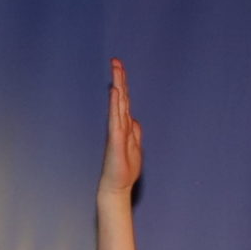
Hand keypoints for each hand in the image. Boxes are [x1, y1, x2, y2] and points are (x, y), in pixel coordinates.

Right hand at [98, 59, 143, 202]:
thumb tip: (134, 120)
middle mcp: (120, 126)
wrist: (116, 188)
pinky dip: (115, 104)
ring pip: (118, 104)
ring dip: (118, 85)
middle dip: (119, 78)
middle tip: (115, 61)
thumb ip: (134, 133)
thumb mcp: (135, 149)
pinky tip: (115, 92)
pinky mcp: (115, 139)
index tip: (119, 68)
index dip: (123, 84)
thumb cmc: (124, 172)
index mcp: (126, 127)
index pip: (125, 101)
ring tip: (115, 69)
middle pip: (121, 98)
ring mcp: (117, 131)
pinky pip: (115, 118)